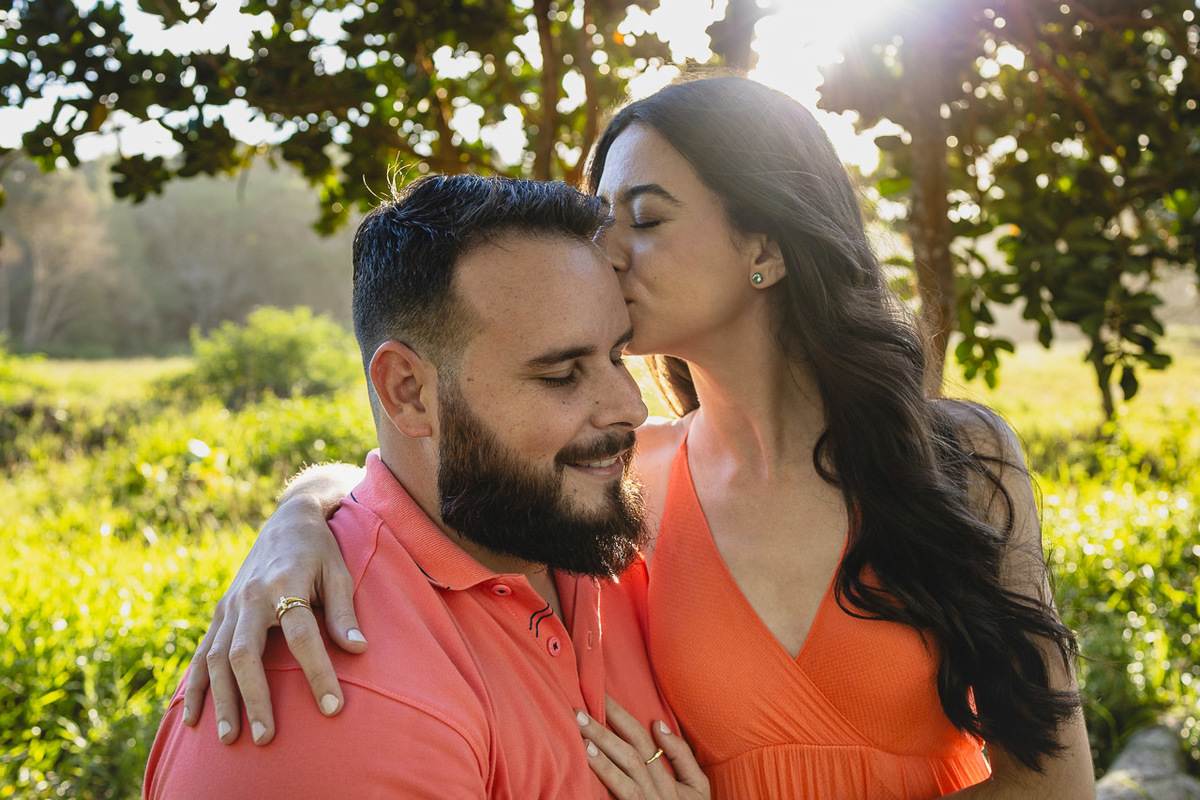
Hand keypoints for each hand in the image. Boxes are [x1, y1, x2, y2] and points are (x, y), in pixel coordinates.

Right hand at [181, 494, 363, 744]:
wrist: (288, 522)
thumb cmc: (320, 551)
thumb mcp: (338, 572)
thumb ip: (344, 612)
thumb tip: (358, 650)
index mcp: (285, 584)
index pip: (302, 635)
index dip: (318, 672)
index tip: (333, 708)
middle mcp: (250, 597)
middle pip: (246, 653)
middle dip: (255, 697)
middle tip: (266, 737)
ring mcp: (229, 606)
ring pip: (218, 658)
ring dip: (223, 699)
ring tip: (231, 738)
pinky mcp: (219, 613)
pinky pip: (201, 654)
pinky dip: (196, 687)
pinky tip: (194, 719)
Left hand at [578, 695, 709, 799]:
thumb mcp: (697, 789)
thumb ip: (682, 757)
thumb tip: (659, 726)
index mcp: (671, 777)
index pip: (643, 738)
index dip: (622, 717)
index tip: (600, 697)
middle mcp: (660, 788)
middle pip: (632, 749)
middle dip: (606, 725)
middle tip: (580, 707)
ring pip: (626, 767)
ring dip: (602, 744)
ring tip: (580, 728)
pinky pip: (621, 792)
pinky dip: (605, 772)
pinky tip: (588, 757)